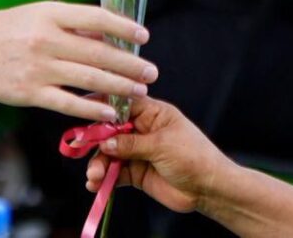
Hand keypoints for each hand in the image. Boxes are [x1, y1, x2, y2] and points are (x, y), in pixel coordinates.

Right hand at [0, 2, 155, 120]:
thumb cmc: (6, 28)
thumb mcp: (39, 15)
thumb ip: (72, 25)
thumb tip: (108, 34)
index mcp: (51, 13)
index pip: (97, 17)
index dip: (124, 26)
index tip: (144, 36)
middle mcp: (47, 38)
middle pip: (99, 51)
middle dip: (130, 64)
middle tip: (151, 72)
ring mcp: (38, 66)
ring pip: (89, 77)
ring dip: (119, 86)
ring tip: (140, 91)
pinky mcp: (29, 92)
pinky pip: (68, 102)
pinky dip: (92, 107)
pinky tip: (110, 111)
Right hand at [84, 97, 238, 215]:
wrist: (209, 188)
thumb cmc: (194, 156)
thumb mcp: (162, 145)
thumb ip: (131, 143)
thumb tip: (105, 142)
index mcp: (153, 113)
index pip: (123, 105)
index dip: (103, 109)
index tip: (84, 113)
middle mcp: (143, 130)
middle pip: (111, 132)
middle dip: (97, 143)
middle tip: (84, 151)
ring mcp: (139, 152)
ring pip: (110, 155)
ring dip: (99, 164)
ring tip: (95, 176)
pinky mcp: (137, 172)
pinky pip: (115, 173)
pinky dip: (104, 179)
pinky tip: (96, 184)